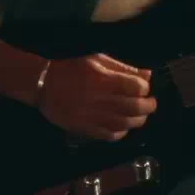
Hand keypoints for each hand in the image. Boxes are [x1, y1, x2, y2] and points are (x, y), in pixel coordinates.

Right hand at [37, 54, 156, 141]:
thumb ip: (123, 68)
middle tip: (150, 103)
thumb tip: (147, 75)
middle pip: (136, 107)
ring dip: (138, 120)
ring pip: (126, 123)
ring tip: (140, 115)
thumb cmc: (71, 68)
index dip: (145, 88)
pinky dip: (122, 132)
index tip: (144, 88)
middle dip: (148, 106)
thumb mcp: (97, 59)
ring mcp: (94, 116)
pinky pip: (111, 135)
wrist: (44, 84)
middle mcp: (102, 99)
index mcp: (105, 79)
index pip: (137, 87)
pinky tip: (122, 126)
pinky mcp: (86, 128)